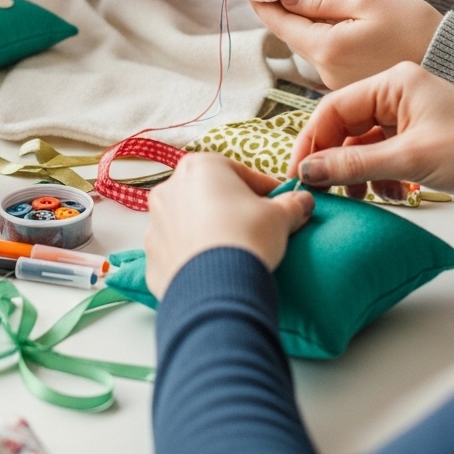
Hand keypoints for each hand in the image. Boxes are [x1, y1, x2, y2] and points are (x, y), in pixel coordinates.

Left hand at [145, 152, 314, 298]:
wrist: (216, 287)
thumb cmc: (248, 236)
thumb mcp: (281, 216)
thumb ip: (292, 204)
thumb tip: (303, 201)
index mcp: (200, 166)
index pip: (241, 173)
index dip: (265, 191)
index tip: (280, 207)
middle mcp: (169, 188)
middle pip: (210, 196)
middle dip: (232, 210)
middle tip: (257, 230)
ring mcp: (155, 224)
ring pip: (189, 223)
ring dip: (209, 232)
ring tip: (234, 253)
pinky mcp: (151, 258)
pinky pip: (177, 252)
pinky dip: (193, 258)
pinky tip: (214, 271)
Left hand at [252, 0, 441, 88]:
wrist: (452, 60)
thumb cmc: (415, 27)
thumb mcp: (368, 0)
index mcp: (325, 47)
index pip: (278, 21)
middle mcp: (324, 70)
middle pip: (289, 32)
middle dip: (279, 3)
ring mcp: (335, 79)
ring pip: (306, 41)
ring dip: (299, 16)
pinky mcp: (349, 81)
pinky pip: (324, 51)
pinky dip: (318, 29)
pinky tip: (325, 9)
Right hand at [290, 61, 453, 214]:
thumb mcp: (409, 159)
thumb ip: (354, 165)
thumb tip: (309, 171)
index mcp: (394, 82)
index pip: (334, 106)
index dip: (312, 140)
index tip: (298, 171)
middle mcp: (397, 96)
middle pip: (344, 126)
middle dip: (334, 160)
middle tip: (321, 190)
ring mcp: (407, 119)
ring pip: (360, 146)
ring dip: (356, 174)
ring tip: (360, 197)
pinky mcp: (416, 143)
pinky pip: (380, 158)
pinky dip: (377, 179)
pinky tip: (390, 195)